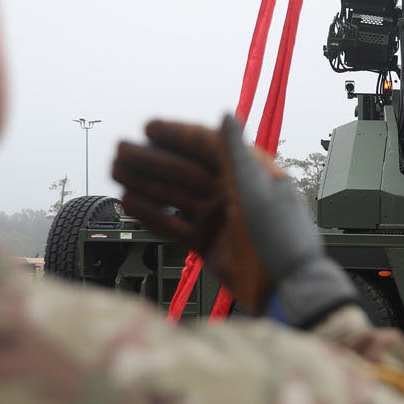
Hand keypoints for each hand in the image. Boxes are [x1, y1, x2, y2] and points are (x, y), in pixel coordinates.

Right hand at [111, 115, 357, 326]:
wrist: (286, 287)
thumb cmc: (282, 238)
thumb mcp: (258, 192)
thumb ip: (237, 155)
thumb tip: (225, 116)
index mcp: (248, 173)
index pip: (207, 146)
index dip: (177, 135)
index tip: (148, 127)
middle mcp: (231, 193)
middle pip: (184, 170)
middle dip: (151, 159)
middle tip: (120, 150)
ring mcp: (218, 218)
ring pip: (174, 196)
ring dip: (146, 183)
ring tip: (116, 171)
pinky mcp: (208, 244)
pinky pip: (174, 226)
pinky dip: (152, 215)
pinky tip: (129, 203)